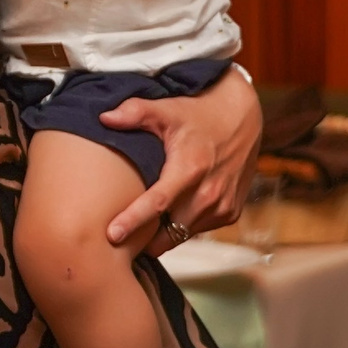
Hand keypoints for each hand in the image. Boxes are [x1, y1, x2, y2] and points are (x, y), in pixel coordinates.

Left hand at [99, 69, 261, 245]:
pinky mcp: (230, 213)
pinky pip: (196, 230)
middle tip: (116, 237)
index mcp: (190, 169)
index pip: (157, 203)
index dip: (133, 221)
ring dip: (161, 234)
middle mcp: (209, 193)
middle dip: (142, 238)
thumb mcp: (167, 109)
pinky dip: (180, 226)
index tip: (111, 235)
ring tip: (139, 227)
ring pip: (180, 235)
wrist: (242, 120)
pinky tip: (168, 213)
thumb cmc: (199, 114)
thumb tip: (104, 118)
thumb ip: (135, 113)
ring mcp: (222, 206)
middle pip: (166, 231)